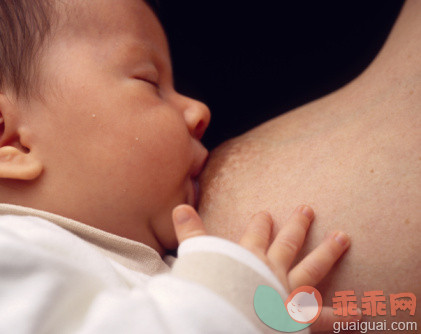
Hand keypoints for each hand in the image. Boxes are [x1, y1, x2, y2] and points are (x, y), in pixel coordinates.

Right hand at [172, 204, 360, 331]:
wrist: (227, 317)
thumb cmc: (212, 289)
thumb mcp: (198, 257)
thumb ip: (191, 233)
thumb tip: (179, 206)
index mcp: (248, 258)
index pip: (256, 235)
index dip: (261, 223)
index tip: (266, 213)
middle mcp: (272, 270)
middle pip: (288, 243)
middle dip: (298, 225)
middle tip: (308, 209)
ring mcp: (287, 291)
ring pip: (312, 268)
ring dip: (328, 251)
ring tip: (343, 237)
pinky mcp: (296, 317)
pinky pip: (322, 317)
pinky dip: (339, 315)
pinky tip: (358, 312)